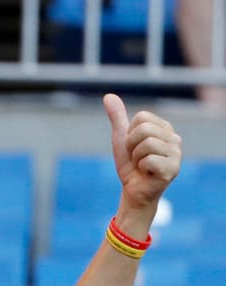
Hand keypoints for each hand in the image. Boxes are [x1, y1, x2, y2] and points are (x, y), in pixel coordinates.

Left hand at [104, 94, 180, 213]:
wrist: (133, 190)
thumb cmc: (130, 164)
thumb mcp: (121, 138)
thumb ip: (117, 117)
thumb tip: (108, 95)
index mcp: (164, 128)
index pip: (142, 117)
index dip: (130, 132)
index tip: (133, 145)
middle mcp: (175, 139)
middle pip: (145, 129)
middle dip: (132, 145)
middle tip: (136, 157)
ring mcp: (177, 154)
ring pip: (147, 144)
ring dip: (136, 157)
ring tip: (142, 165)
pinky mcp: (173, 169)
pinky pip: (149, 160)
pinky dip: (141, 167)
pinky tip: (147, 173)